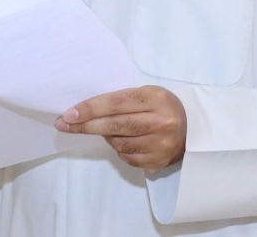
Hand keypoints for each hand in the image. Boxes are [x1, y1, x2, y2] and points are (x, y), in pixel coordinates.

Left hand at [55, 85, 186, 171]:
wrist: (192, 129)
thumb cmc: (160, 108)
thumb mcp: (146, 95)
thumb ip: (120, 101)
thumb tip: (83, 113)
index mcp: (156, 99)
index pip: (116, 103)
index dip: (90, 109)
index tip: (68, 114)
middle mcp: (161, 122)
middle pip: (114, 125)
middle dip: (85, 125)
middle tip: (63, 125)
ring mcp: (161, 144)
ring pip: (118, 143)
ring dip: (106, 136)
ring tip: (109, 129)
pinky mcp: (158, 161)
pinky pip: (126, 156)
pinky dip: (119, 148)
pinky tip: (126, 140)